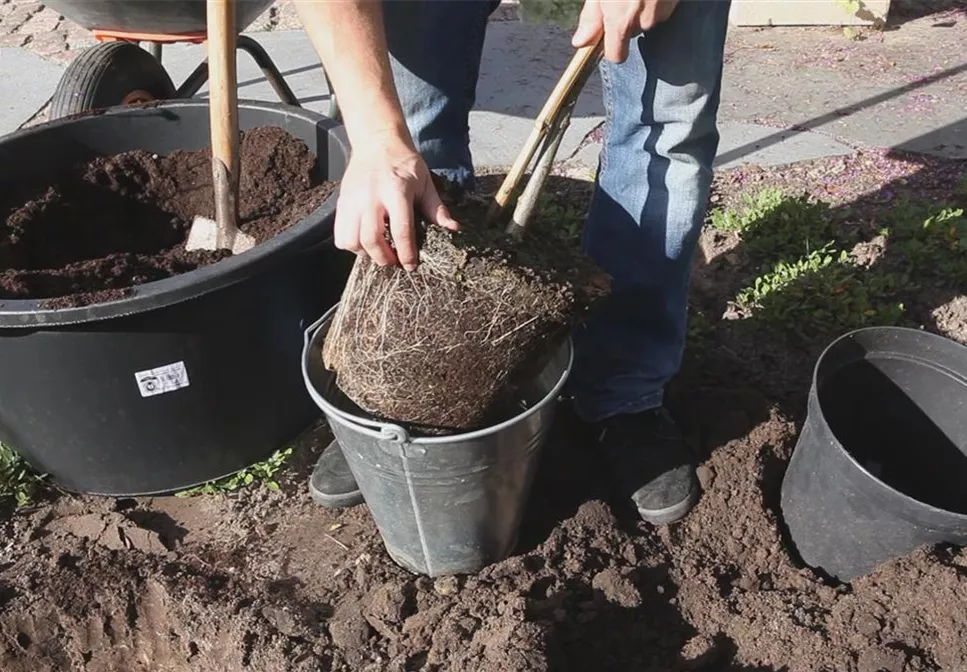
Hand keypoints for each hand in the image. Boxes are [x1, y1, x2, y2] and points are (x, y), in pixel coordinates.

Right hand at [333, 133, 458, 270]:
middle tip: (395, 262)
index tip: (411, 265)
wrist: (377, 141)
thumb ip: (436, 208)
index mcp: (396, 190)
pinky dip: (351, 245)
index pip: (401, 230)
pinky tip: (364, 242)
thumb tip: (452, 228)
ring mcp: (353, 200)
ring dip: (366, 253)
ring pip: (353, 240)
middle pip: (372, 240)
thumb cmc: (404, 162)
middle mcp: (371, 196)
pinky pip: (340, 234)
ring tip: (379, 252)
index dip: (407, 253)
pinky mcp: (341, 203)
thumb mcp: (425, 182)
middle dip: (385, 258)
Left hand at [571, 0, 680, 62]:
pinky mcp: (676, 2)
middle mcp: (644, 21)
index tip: (608, 36)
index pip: (617, 56)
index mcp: (622, 21)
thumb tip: (581, 42)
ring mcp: (663, 11)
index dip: (612, 47)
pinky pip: (662, 6)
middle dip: (626, 18)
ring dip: (642, 6)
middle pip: (632, 32)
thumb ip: (592, 17)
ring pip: (647, 18)